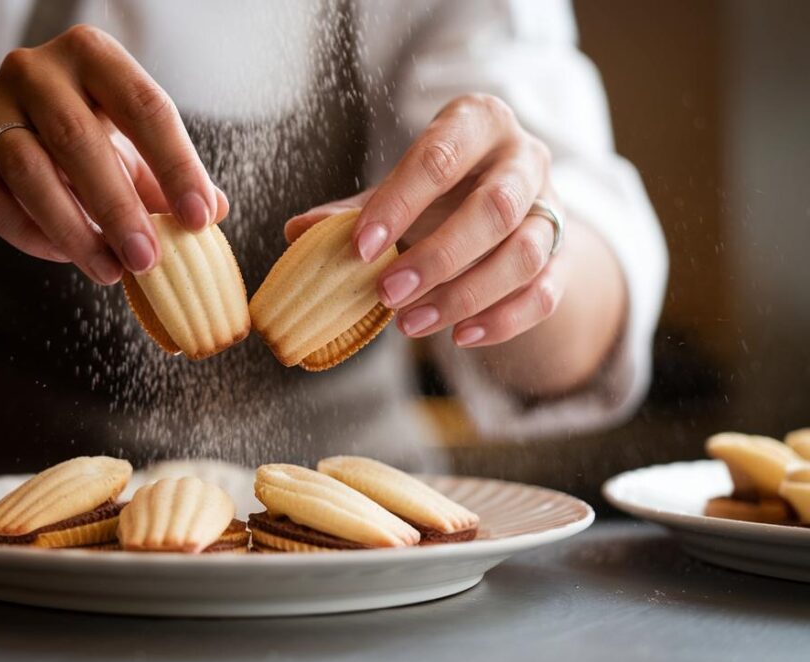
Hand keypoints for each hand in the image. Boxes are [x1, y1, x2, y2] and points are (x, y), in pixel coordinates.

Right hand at [0, 25, 227, 284]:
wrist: (5, 138)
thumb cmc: (88, 140)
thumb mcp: (134, 148)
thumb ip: (170, 177)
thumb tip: (215, 209)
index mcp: (93, 55)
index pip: (144, 106)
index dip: (176, 165)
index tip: (200, 219)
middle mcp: (35, 69)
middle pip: (78, 139)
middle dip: (118, 208)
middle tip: (147, 261)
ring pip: (28, 173)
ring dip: (74, 231)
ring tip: (110, 271)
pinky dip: (30, 235)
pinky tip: (64, 256)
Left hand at [287, 94, 563, 348]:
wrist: (501, 204)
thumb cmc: (439, 188)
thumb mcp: (397, 188)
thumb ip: (355, 210)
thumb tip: (298, 231)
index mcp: (478, 122)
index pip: (441, 156)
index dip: (400, 203)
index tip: (360, 247)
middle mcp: (524, 158)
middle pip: (496, 208)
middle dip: (438, 257)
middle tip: (387, 293)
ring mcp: (553, 207)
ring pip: (526, 254)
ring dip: (466, 295)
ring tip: (411, 324)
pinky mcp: (565, 255)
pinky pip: (547, 292)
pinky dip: (505, 320)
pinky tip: (461, 336)